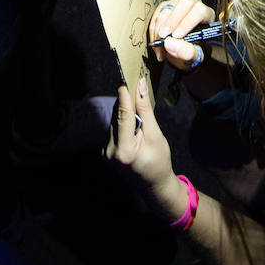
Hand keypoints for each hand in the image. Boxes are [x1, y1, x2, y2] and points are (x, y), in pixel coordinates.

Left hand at [105, 81, 185, 220]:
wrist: (153, 186)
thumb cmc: (159, 161)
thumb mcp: (155, 135)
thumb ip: (145, 111)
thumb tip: (140, 88)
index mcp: (124, 150)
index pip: (122, 115)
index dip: (124, 95)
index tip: (125, 78)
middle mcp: (110, 151)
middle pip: (117, 116)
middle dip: (126, 101)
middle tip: (135, 84)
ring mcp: (106, 152)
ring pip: (114, 121)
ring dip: (124, 111)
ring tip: (137, 101)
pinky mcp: (106, 151)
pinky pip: (114, 129)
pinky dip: (122, 121)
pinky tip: (133, 121)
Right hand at [148, 0, 214, 67]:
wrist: (183, 51)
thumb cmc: (193, 51)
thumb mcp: (194, 57)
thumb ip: (187, 52)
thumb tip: (169, 43)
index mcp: (207, 15)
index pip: (200, 11)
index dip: (187, 22)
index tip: (176, 36)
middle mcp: (193, 6)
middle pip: (184, 3)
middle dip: (171, 21)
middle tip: (163, 37)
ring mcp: (178, 4)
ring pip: (166, 10)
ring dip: (159, 31)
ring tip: (161, 49)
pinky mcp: (165, 8)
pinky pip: (156, 16)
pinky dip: (153, 33)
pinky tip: (157, 46)